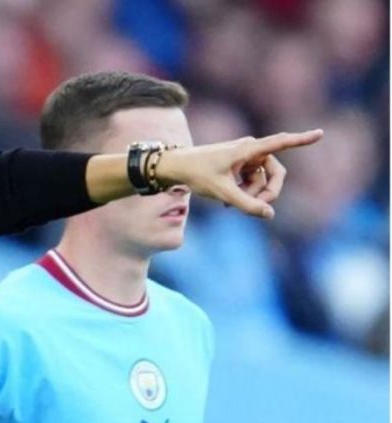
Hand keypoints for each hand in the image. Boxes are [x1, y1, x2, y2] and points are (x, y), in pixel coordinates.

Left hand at [157, 129, 322, 218]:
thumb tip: (269, 214)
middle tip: (257, 208)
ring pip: (263, 181)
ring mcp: (247, 157)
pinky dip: (244, 193)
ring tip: (231, 205)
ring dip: (252, 195)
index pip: (280, 143)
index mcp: (248, 149)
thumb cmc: (197, 174)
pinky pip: (253, 182)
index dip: (301, 140)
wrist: (176, 167)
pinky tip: (228, 202)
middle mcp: (251, 149)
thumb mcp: (222, 192)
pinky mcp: (241, 165)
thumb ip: (246, 205)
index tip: (321, 133)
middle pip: (276, 173)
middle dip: (268, 192)